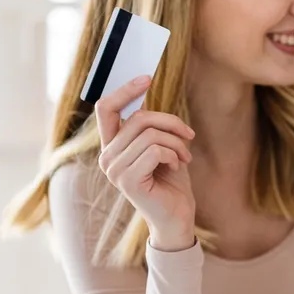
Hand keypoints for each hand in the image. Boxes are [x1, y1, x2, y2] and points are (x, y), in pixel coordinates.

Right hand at [94, 76, 196, 250]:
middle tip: (188, 135)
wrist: (177, 217)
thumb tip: (143, 88)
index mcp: (112, 146)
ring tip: (184, 156)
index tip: (147, 77)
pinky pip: (154, 150)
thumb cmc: (171, 181)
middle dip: (171, 122)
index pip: (105, 108)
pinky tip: (179, 165)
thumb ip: (149, 124)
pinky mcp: (128, 180)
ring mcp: (114, 170)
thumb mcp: (161, 145)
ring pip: (150, 134)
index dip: (125, 90)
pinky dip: (174, 154)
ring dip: (176, 142)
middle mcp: (107, 157)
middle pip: (138, 118)